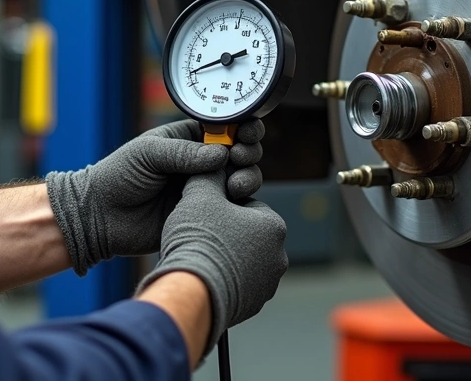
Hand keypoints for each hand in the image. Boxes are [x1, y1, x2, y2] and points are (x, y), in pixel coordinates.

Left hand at [45, 119, 263, 274]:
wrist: (101, 217)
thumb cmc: (118, 176)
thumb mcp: (148, 153)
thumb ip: (183, 152)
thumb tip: (221, 154)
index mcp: (188, 138)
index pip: (224, 127)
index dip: (241, 127)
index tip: (246, 133)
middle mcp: (200, 162)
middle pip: (240, 151)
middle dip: (248, 151)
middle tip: (241, 156)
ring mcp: (204, 188)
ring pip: (241, 178)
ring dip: (248, 177)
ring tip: (235, 185)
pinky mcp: (204, 214)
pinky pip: (231, 207)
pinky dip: (240, 202)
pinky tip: (233, 200)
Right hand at [138, 170, 287, 353]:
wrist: (192, 292)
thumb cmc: (199, 240)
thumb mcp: (200, 194)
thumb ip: (210, 174)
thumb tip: (213, 163)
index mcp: (274, 226)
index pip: (247, 205)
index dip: (221, 206)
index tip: (203, 212)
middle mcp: (278, 257)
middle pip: (247, 235)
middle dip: (225, 233)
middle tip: (199, 234)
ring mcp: (266, 285)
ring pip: (242, 261)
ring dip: (224, 257)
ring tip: (198, 256)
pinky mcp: (252, 306)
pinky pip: (236, 285)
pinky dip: (222, 280)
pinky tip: (202, 276)